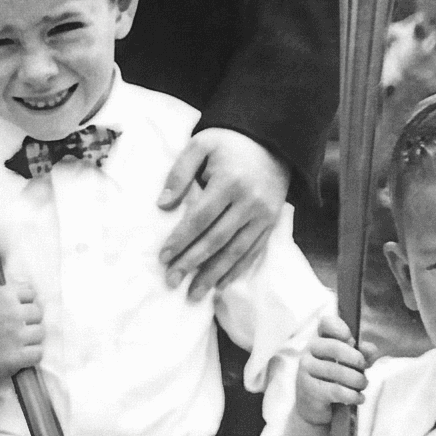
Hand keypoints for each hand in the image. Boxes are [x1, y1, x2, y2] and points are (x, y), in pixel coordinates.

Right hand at [0, 282, 44, 376]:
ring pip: (39, 333)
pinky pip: (37, 353)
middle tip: (19, 328)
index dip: (25, 301)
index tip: (18, 310)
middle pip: (37, 312)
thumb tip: (5, 277)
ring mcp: (17, 335)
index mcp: (4, 294)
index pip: (30, 293)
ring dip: (31, 338)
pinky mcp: (18, 356)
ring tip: (20, 342)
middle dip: (29, 320)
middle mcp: (13, 312)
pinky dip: (31, 355)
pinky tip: (20, 356)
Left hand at [158, 130, 289, 298]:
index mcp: (230, 182)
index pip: (200, 218)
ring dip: (213, 274)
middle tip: (171, 280)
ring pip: (236, 251)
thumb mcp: (201, 145)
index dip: (181, 239)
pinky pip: (254, 251)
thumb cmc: (230, 143)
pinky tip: (220, 284)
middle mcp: (249, 202)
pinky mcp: (272, 223)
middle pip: (217, 239)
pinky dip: (237, 270)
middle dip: (192, 262)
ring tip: (194, 293)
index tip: (163, 257)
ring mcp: (264, 215)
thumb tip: (162, 205)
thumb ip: (180, 172)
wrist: (272, 142)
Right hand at [296, 315, 367, 427]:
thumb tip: (370, 349)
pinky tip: (359, 398)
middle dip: (356, 359)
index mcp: (321, 340)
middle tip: (364, 368)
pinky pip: (336, 390)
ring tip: (362, 385)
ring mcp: (306, 369)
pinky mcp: (307, 388)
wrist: (314, 408)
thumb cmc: (333, 382)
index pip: (325, 323)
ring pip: (337, 371)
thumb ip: (362, 355)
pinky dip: (352, 396)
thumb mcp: (350, 367)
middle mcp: (309, 351)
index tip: (351, 338)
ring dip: (357, 380)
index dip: (339, 327)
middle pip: (334, 347)